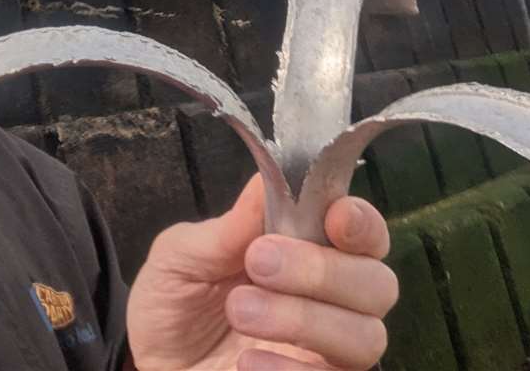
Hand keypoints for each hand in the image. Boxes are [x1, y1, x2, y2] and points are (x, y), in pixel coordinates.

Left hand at [125, 176, 397, 370]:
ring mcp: (327, 351)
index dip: (362, 222)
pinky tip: (246, 362)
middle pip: (378, 284)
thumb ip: (228, 226)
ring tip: (239, 310)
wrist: (151, 365)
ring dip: (304, 318)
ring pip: (365, 336)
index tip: (333, 216)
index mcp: (309, 250)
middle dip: (322, 268)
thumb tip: (268, 177)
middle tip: (260, 262)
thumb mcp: (182, 257)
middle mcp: (333, 301)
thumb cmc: (174, 303)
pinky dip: (290, 368)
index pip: (364, 232)